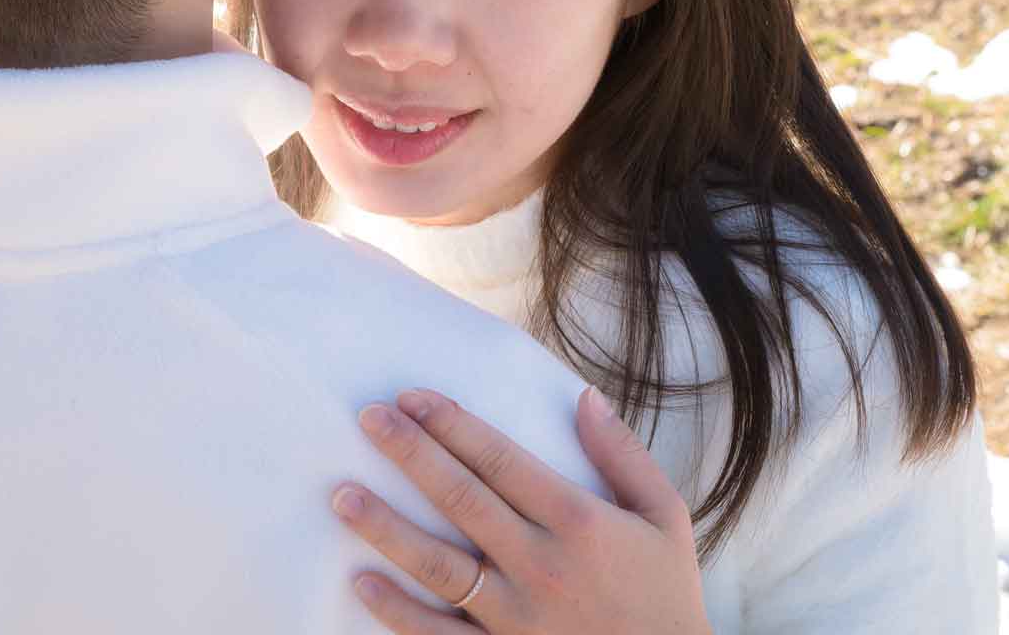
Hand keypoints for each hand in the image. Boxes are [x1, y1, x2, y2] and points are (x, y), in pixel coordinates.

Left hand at [334, 386, 711, 633]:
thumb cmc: (666, 594)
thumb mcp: (665, 517)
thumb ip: (623, 455)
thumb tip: (583, 397)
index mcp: (578, 521)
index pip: (500, 458)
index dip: (451, 423)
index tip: (412, 397)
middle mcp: (540, 564)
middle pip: (460, 497)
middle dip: (410, 453)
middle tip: (368, 418)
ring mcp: (516, 616)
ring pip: (437, 565)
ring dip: (386, 527)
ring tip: (343, 495)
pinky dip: (397, 611)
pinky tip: (362, 581)